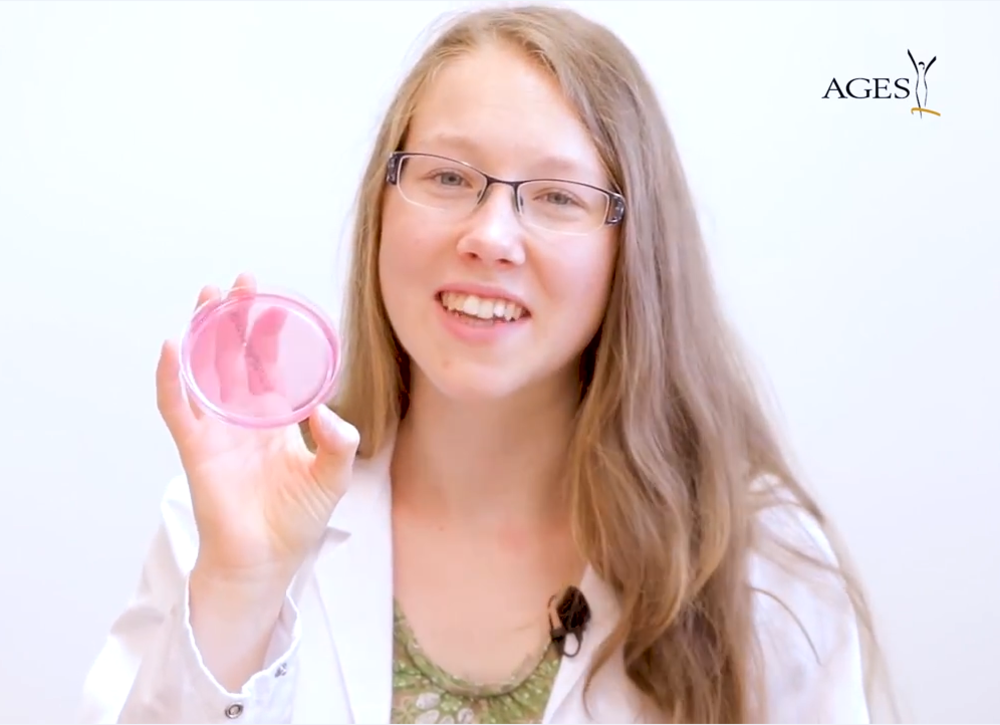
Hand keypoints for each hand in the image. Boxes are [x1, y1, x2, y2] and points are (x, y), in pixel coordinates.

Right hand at [155, 273, 358, 587]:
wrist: (267, 561)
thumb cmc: (297, 521)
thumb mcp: (332, 475)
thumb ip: (338, 441)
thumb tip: (326, 409)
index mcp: (274, 418)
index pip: (268, 364)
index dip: (268, 332)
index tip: (273, 300)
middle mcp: (243, 417)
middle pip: (233, 356)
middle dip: (234, 318)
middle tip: (238, 282)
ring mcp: (217, 429)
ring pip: (204, 370)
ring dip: (203, 333)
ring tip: (206, 297)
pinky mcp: (196, 448)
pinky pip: (179, 407)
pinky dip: (173, 377)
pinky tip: (174, 346)